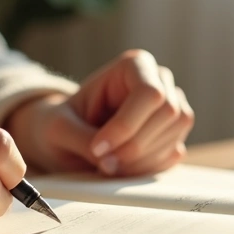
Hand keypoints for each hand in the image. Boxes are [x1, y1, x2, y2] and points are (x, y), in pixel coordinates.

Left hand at [6, 50, 193, 176]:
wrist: (69, 136)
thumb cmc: (64, 122)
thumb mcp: (60, 127)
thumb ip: (82, 139)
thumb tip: (110, 160)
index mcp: (135, 65)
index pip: (150, 93)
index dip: (127, 125)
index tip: (98, 148)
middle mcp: (160, 82)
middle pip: (169, 114)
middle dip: (134, 146)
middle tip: (104, 164)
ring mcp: (172, 108)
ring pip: (174, 136)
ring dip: (140, 161)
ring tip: (109, 166)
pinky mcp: (173, 134)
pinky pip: (173, 154)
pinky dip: (147, 168)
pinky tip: (123, 167)